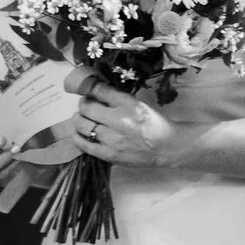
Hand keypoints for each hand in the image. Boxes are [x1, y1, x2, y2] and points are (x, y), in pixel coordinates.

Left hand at [64, 74, 183, 167]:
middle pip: (87, 108)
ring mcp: (113, 139)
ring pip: (82, 125)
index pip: (100, 91)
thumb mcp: (137, 103)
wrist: (166, 146)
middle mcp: (119, 120)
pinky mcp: (110, 155)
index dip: (89, 89)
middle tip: (86, 106)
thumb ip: (116, 97)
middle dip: (83, 104)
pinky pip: (85, 145)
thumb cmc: (152, 123)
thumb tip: (93, 91)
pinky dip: (78, 137)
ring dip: (79, 119)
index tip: (88, 91)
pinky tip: (79, 133)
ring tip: (82, 119)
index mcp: (128, 104)